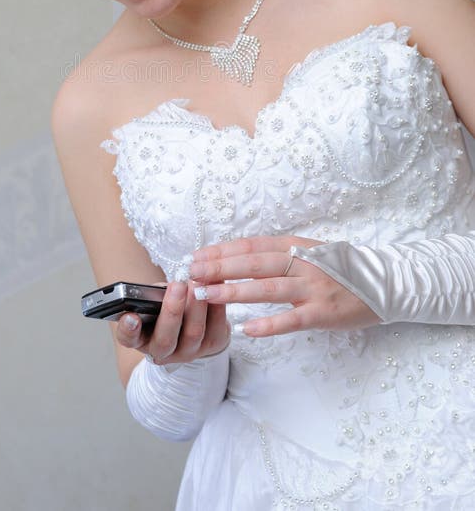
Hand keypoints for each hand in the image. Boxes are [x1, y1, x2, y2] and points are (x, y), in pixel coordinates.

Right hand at [115, 280, 230, 363]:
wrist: (192, 324)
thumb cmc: (167, 307)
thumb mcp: (154, 300)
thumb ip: (155, 295)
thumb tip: (167, 285)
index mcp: (141, 338)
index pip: (129, 338)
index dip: (128, 329)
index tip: (131, 316)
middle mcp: (163, 350)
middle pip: (165, 338)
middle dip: (172, 310)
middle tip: (177, 285)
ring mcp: (188, 352)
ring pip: (193, 332)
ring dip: (196, 305)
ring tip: (198, 282)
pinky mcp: (212, 345)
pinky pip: (217, 326)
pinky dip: (217, 305)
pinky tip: (215, 285)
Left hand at [189, 236, 381, 336]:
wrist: (383, 282)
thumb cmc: (339, 268)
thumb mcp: (309, 251)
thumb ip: (279, 254)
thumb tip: (237, 256)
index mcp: (296, 245)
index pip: (252, 245)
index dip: (222, 250)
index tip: (196, 256)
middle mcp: (302, 263)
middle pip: (254, 263)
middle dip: (220, 267)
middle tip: (192, 273)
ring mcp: (313, 288)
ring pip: (268, 288)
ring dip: (235, 291)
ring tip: (208, 294)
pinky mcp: (323, 313)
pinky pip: (291, 320)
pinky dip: (269, 325)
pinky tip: (247, 330)